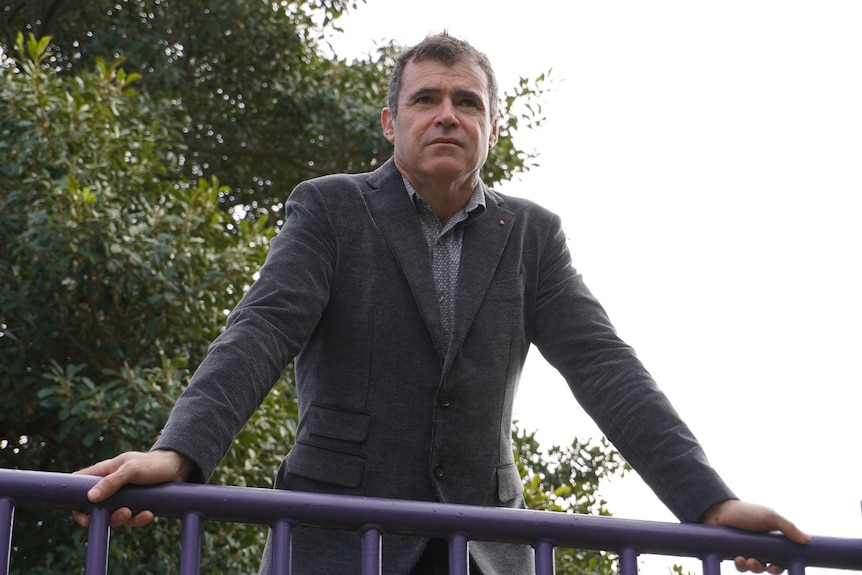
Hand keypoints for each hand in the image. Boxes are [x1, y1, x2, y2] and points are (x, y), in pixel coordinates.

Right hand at [72, 450, 192, 527]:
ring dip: (121, 519)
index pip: (79, 485)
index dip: (75, 500)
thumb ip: (112, 481)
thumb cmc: (153, 463)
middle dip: (100, 517)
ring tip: (131, 512)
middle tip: (114, 516)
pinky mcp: (137, 505)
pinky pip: (132, 519)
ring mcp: (123, 497)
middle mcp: (110, 486)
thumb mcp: (132, 469)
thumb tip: (90, 497)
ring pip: (112, 516)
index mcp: (104, 472)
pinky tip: (148, 514)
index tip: (81, 513)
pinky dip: (138, 519)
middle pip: (93, 507)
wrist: (178, 468)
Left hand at [701, 499, 810, 573]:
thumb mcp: (768, 517)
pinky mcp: (734, 554)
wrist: (717, 510)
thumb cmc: (745, 512)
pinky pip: (740, 566)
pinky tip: (738, 559)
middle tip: (765, 567)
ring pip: (754, 567)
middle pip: (769, 566)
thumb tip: (807, 540)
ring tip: (747, 561)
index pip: (782, 557)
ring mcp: (747, 550)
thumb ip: (787, 527)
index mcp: (772, 539)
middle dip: (767, 569)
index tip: (776, 567)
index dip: (781, 565)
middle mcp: (760, 546)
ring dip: (753, 567)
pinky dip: (740, 566)